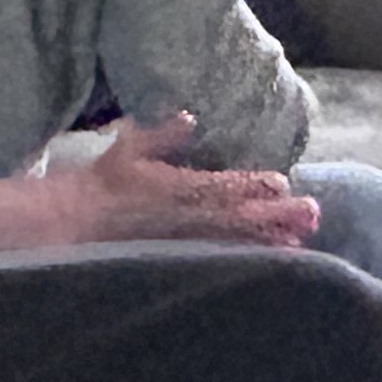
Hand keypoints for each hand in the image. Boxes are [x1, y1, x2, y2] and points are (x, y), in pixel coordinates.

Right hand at [0, 115, 319, 250]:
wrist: (70, 225)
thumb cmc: (100, 185)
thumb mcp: (126, 148)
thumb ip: (160, 133)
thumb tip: (188, 116)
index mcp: (171, 186)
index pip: (217, 185)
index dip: (250, 185)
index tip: (281, 182)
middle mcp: (181, 217)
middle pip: (236, 217)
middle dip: (275, 216)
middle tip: (311, 213)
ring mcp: (182, 243)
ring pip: (232, 243)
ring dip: (267, 242)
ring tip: (301, 242)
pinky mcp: (179, 260)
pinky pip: (218, 260)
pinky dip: (245, 262)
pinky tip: (271, 266)